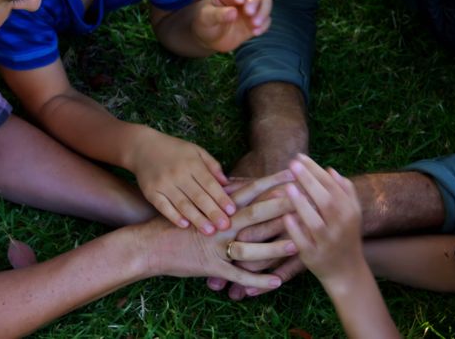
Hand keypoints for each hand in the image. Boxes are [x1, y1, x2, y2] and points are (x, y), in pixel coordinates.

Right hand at [129, 129, 234, 233]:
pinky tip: (185, 225)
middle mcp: (178, 173)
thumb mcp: (196, 151)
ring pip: (183, 204)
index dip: (221, 198)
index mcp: (192, 163)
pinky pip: (163, 207)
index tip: (232, 211)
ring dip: (197, 219)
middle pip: (198, 196)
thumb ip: (212, 166)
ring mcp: (163, 183)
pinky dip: (174, 216)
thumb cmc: (174, 150)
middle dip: (213, 212)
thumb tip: (227, 183)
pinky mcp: (150, 192)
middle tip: (225, 227)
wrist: (142, 147)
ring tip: (209, 231)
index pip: (210, 183)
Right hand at [141, 170, 297, 290]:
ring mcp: (216, 246)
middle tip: (306, 199)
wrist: (148, 244)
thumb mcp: (197, 202)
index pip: (250, 189)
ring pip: (251, 247)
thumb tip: (238, 181)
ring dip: (275, 246)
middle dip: (282, 206)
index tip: (293, 172)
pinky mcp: (211, 267)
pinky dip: (257, 281)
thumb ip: (219, 195)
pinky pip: (238, 277)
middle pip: (256, 213)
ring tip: (299, 244)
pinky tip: (276, 283)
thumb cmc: (175, 222)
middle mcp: (220, 224)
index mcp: (218, 207)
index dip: (272, 180)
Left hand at [192, 0, 271, 52]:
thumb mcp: (205, 19)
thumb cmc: (205, 23)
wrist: (210, 39)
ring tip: (254, 24)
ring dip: (263, 11)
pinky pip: (267, 19)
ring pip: (265, 1)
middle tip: (248, 12)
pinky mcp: (256, 20)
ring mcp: (250, 7)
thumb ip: (217, 15)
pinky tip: (255, 32)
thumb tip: (233, 13)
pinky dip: (264, 24)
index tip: (238, 1)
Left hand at [283, 154, 363, 283]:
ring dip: (302, 204)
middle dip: (309, 181)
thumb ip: (345, 191)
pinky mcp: (314, 257)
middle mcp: (341, 226)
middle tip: (292, 163)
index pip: (332, 186)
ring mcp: (328, 243)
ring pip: (315, 222)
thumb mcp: (352, 214)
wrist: (348, 272)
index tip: (300, 157)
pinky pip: (304, 242)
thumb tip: (331, 170)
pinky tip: (285, 217)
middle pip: (326, 200)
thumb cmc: (346, 237)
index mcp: (349, 212)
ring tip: (288, 187)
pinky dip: (295, 230)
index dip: (316, 170)